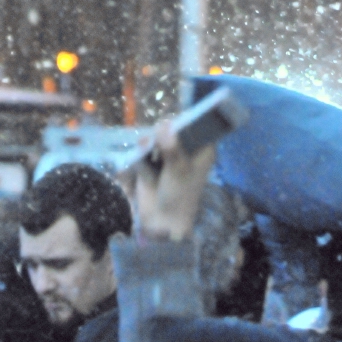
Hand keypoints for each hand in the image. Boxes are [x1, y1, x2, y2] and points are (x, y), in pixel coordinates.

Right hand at [133, 120, 216, 240]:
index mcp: (201, 150)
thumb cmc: (180, 195)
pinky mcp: (150, 163)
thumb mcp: (179, 170)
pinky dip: (141, 151)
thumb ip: (171, 148)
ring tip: (145, 146)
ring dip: (149, 141)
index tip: (173, 120)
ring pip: (157, 138)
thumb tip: (163, 126)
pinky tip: (139, 153)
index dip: (186, 119)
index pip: (198, 126)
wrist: (162, 222)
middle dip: (162, 130)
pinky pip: (144, 150)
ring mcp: (166, 156)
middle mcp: (184, 149)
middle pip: (173, 129)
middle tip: (157, 135)